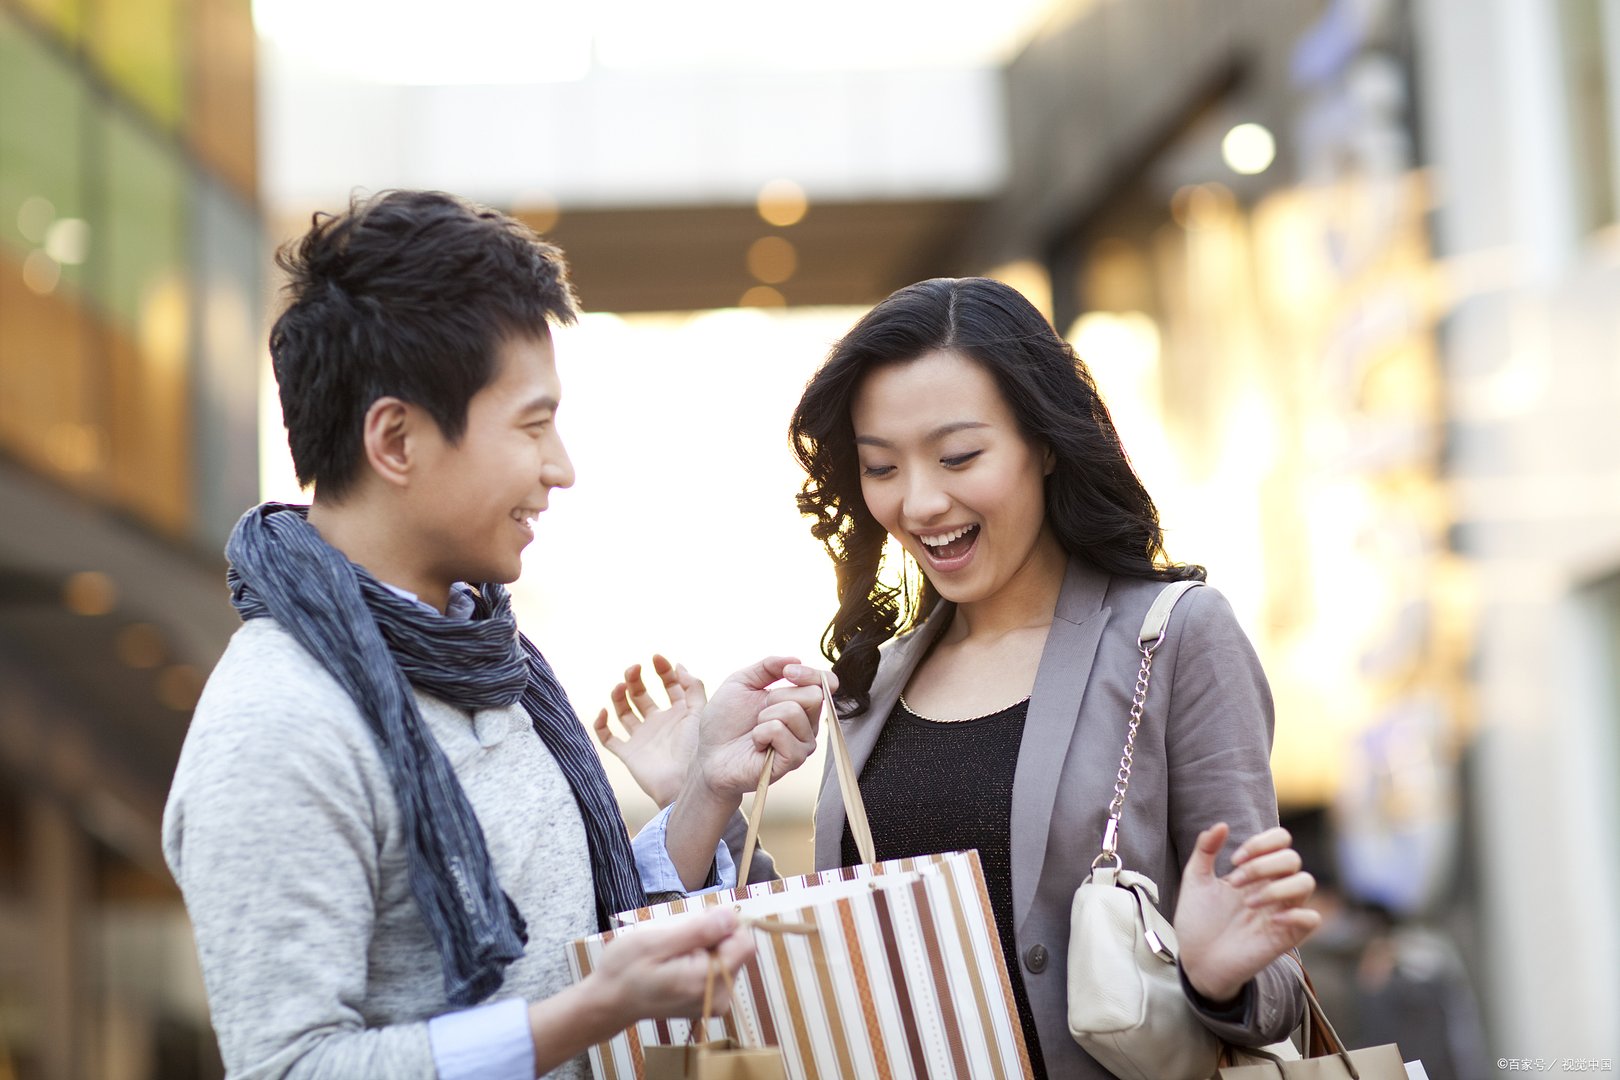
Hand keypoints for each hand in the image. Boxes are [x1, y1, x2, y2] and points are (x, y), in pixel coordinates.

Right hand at [589, 908, 754, 1022]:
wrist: (609, 1001)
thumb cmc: (625, 969)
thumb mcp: (655, 941)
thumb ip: (698, 930)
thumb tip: (731, 916)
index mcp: (707, 981)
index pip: (744, 942)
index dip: (724, 924)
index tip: (695, 922)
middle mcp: (719, 996)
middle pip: (736, 948)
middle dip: (711, 935)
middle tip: (675, 939)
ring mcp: (715, 1001)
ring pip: (727, 955)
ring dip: (705, 945)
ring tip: (672, 953)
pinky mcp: (710, 1000)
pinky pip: (717, 966)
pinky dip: (701, 957)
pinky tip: (676, 963)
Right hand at [594, 655, 704, 807]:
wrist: (686, 784)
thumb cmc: (698, 750)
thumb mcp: (700, 713)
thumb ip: (692, 687)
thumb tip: (678, 664)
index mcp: (679, 713)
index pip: (668, 685)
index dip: (662, 670)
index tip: (656, 657)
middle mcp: (659, 723)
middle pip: (642, 695)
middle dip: (636, 679)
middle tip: (634, 668)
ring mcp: (643, 737)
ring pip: (624, 711)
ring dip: (619, 696)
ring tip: (621, 686)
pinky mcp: (629, 753)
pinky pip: (609, 737)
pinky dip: (601, 724)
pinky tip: (604, 711)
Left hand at [689, 657, 830, 802]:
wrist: (708, 754)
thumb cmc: (725, 721)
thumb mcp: (741, 682)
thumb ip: (767, 666)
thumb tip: (795, 659)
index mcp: (799, 703)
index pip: (826, 683)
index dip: (811, 673)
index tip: (787, 672)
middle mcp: (807, 724)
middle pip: (814, 695)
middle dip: (779, 695)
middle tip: (760, 712)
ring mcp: (802, 744)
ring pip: (794, 712)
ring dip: (765, 716)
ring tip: (755, 730)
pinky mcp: (792, 761)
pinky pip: (780, 731)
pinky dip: (761, 732)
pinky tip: (756, 744)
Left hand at [1173, 823, 1320, 1003]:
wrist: (1196, 960)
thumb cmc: (1198, 920)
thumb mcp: (1195, 880)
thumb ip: (1205, 850)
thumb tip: (1221, 825)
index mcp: (1256, 871)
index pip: (1281, 840)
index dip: (1262, 842)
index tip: (1234, 860)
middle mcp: (1273, 887)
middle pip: (1292, 858)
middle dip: (1262, 865)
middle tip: (1235, 883)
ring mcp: (1282, 911)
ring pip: (1306, 882)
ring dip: (1277, 887)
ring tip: (1249, 903)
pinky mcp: (1287, 937)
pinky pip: (1312, 918)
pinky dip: (1296, 914)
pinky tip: (1270, 920)